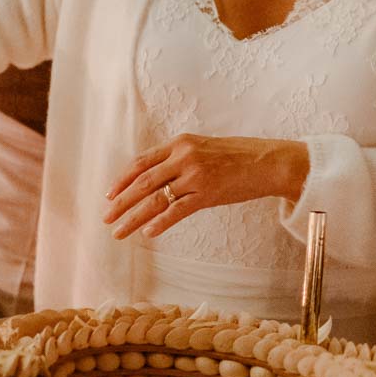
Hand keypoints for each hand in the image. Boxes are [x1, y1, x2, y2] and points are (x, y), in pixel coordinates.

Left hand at [104, 135, 309, 241]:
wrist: (268, 162)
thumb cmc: (239, 155)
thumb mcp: (204, 147)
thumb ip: (180, 157)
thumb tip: (157, 177)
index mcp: (180, 143)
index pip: (142, 162)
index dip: (122, 179)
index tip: (109, 194)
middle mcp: (184, 157)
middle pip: (142, 181)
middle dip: (121, 202)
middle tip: (106, 218)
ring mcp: (195, 175)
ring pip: (155, 199)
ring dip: (133, 217)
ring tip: (119, 231)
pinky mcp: (207, 193)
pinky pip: (177, 211)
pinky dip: (160, 223)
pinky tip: (148, 233)